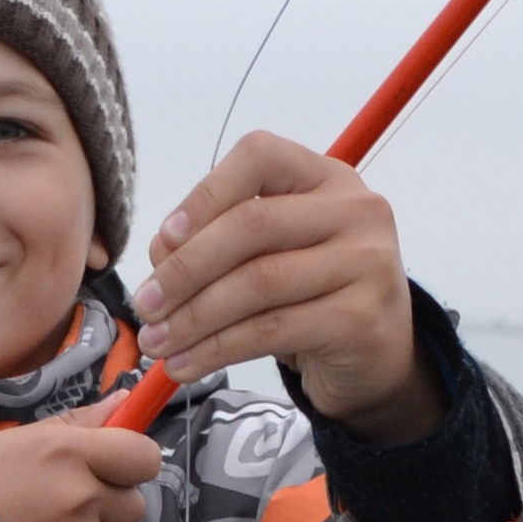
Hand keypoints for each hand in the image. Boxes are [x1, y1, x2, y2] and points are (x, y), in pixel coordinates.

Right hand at [0, 419, 162, 521]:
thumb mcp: (15, 443)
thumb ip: (75, 424)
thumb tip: (122, 402)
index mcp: (70, 455)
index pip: (144, 456)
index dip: (132, 462)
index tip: (112, 468)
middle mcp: (84, 500)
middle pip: (133, 503)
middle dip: (107, 504)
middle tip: (64, 506)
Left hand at [135, 133, 430, 438]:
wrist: (376, 358)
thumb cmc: (312, 296)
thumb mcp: (270, 254)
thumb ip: (218, 239)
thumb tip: (162, 251)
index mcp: (327, 177)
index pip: (258, 157)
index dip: (202, 196)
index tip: (162, 242)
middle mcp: (356, 210)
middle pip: (251, 225)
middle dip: (185, 269)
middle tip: (145, 306)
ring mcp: (367, 263)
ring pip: (258, 284)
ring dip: (194, 318)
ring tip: (158, 343)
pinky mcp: (362, 320)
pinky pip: (272, 330)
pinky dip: (218, 350)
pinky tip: (187, 364)